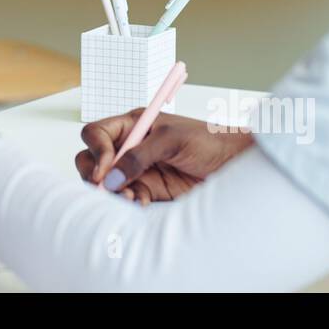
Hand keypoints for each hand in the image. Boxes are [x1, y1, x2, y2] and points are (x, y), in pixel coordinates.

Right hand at [75, 110, 253, 205]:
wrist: (235, 165)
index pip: (96, 133)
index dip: (95, 150)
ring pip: (108, 182)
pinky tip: (142, 203)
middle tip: (105, 188)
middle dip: (95, 174)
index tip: (105, 170)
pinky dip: (130, 202)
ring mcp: (138, 169)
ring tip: (130, 198)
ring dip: (112, 192)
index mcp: (132, 125)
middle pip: (93, 159)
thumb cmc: (208, 141)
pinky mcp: (149, 189)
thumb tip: (110, 177)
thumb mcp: (172, 140)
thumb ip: (139, 156)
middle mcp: (130, 146)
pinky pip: (127, 197)